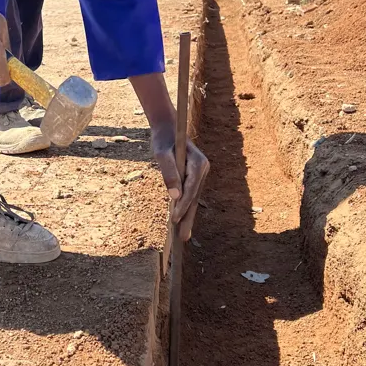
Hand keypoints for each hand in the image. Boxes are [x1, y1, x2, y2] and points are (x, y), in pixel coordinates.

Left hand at [151, 126, 209, 240]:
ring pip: (193, 198)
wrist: (167, 127)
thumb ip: (168, 172)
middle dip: (188, 217)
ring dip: (187, 216)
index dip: (183, 206)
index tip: (174, 220)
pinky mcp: (195, 176)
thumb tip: (174, 196)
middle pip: (195, 197)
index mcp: (199, 163)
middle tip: (183, 238)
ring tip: (182, 235)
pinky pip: (190, 194)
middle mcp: (204, 169)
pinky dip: (184, 207)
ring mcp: (200, 173)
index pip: (191, 189)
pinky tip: (180, 221)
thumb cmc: (163, 139)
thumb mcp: (161, 153)